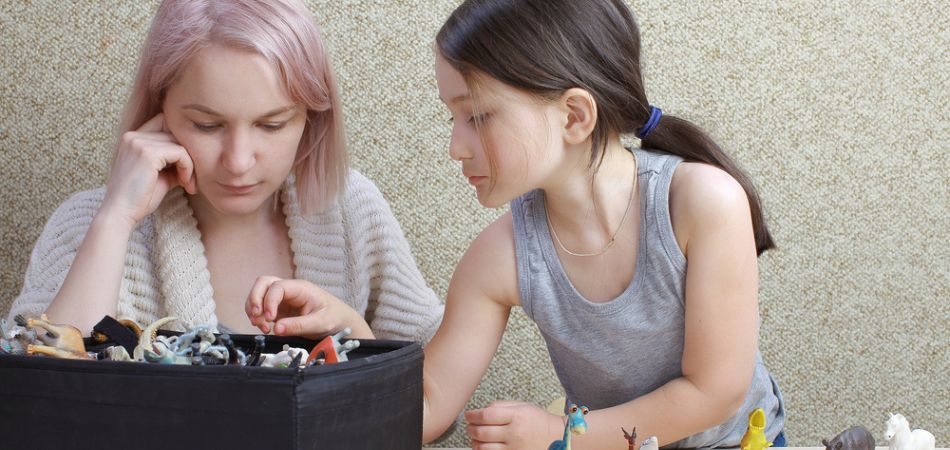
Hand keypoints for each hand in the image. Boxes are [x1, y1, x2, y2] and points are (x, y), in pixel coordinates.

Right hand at [99, 113, 195, 227]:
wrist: (120, 213)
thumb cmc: (139, 198)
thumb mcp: (160, 175)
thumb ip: (174, 162)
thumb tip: (197, 156)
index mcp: (132, 138)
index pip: (164, 122)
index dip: (179, 141)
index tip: (185, 166)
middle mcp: (133, 136)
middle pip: (175, 132)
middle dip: (188, 155)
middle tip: (190, 179)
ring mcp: (139, 142)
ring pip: (180, 143)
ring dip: (190, 164)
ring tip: (188, 184)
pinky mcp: (148, 153)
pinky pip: (181, 153)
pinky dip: (188, 168)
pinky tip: (185, 184)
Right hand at [245, 276, 371, 338]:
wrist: (341, 323)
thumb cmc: (335, 317)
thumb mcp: (321, 322)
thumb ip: (299, 325)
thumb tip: (277, 329)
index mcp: (301, 288)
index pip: (277, 287)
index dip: (269, 300)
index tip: (270, 318)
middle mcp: (290, 290)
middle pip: (263, 283)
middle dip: (254, 298)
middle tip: (257, 316)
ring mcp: (283, 299)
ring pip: (259, 294)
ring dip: (254, 309)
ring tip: (261, 326)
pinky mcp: (280, 310)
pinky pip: (262, 308)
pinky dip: (258, 316)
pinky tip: (264, 328)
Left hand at [465, 400, 563, 449]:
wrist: (557, 438)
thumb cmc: (539, 421)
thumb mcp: (522, 406)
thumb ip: (501, 405)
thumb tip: (482, 410)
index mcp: (516, 416)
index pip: (486, 415)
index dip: (472, 415)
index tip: (469, 415)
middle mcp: (514, 433)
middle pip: (481, 432)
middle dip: (470, 428)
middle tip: (470, 425)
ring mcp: (513, 448)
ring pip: (483, 447)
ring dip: (474, 441)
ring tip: (475, 436)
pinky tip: (483, 446)